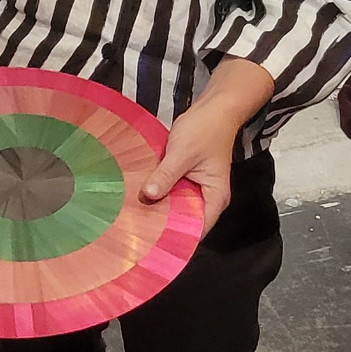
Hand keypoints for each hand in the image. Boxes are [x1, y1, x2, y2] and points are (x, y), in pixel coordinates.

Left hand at [139, 99, 240, 235]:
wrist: (214, 108)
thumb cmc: (204, 130)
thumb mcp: (182, 153)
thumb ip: (166, 175)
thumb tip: (147, 196)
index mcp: (215, 198)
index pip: (197, 230)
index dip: (177, 238)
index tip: (152, 243)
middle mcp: (208, 198)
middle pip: (186, 221)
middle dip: (164, 225)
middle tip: (137, 230)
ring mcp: (198, 189)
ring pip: (178, 207)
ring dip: (161, 209)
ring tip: (135, 217)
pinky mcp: (188, 179)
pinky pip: (174, 193)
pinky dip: (161, 195)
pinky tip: (142, 197)